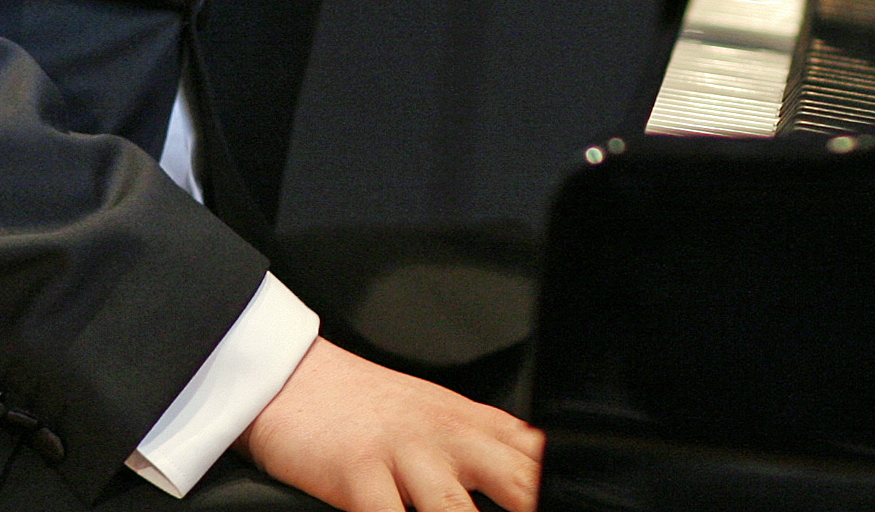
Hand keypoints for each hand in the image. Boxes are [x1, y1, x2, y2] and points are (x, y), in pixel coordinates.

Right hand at [242, 336, 542, 511]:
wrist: (290, 376)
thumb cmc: (368, 408)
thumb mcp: (441, 417)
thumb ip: (492, 448)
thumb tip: (542, 475)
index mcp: (473, 423)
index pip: (538, 458)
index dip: (564, 485)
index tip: (584, 502)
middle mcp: (447, 437)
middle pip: (516, 483)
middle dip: (534, 507)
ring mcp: (404, 455)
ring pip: (456, 511)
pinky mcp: (358, 474)